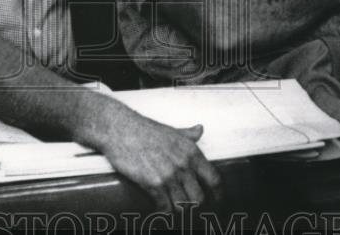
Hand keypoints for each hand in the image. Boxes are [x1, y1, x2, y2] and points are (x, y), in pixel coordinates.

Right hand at [97, 105, 221, 212]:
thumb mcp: (172, 131)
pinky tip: (159, 207)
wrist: (121, 129)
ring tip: (172, 205)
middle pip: (199, 199)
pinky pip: (165, 207)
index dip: (218, 194)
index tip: (217, 201)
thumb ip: (189, 134)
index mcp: (192, 152)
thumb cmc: (146, 130)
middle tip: (186, 204)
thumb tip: (200, 129)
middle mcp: (183, 165)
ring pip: (182, 206)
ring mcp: (168, 175)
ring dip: (177, 208)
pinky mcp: (153, 184)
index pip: (214, 179)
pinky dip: (163, 210)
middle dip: (193, 204)